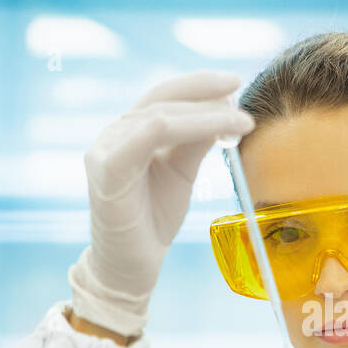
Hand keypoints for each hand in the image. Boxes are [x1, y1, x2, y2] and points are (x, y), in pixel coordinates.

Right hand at [68, 70, 254, 336]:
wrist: (132, 265)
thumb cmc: (154, 219)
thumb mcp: (182, 172)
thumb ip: (196, 140)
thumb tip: (224, 105)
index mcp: (130, 131)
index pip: (165, 95)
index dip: (199, 84)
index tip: (235, 82)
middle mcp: (114, 134)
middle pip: (161, 97)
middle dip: (205, 90)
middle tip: (240, 88)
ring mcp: (106, 149)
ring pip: (160, 115)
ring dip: (206, 113)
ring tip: (240, 120)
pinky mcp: (108, 170)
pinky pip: (148, 135)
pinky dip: (188, 126)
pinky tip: (218, 131)